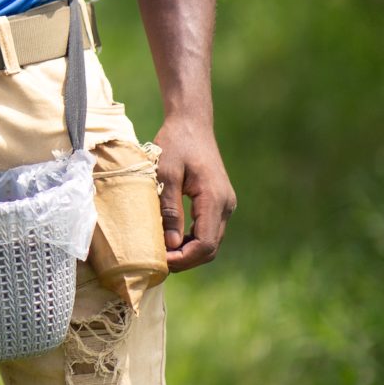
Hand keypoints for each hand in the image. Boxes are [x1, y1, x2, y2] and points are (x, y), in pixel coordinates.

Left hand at [154, 117, 235, 271]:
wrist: (191, 123)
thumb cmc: (176, 144)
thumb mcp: (165, 174)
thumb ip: (170, 209)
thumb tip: (170, 244)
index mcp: (214, 198)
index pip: (205, 243)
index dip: (184, 258)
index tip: (160, 260)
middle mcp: (225, 205)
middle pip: (210, 248)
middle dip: (185, 259)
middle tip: (157, 261)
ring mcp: (225, 204)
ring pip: (211, 242)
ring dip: (188, 251)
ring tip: (161, 251)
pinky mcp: (219, 202)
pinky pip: (209, 230)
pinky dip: (192, 240)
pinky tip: (171, 238)